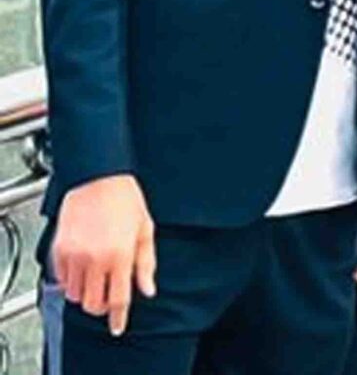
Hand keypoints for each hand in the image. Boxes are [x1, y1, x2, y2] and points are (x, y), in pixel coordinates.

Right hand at [51, 174, 153, 335]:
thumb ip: (146, 264)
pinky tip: (83, 270)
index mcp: (120, 255)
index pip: (118, 299)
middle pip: (93, 303)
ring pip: (74, 295)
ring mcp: (74, 255)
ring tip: (96, 280)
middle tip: (109, 297)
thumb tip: (147, 289)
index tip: (117, 327)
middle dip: (101, 306)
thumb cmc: (126, 199)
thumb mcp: (146, 230)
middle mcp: (95, 259)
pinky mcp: (59, 250)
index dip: (118, 318)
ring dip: (86, 294)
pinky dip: (71, 282)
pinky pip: (61, 280)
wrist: (98, 178)